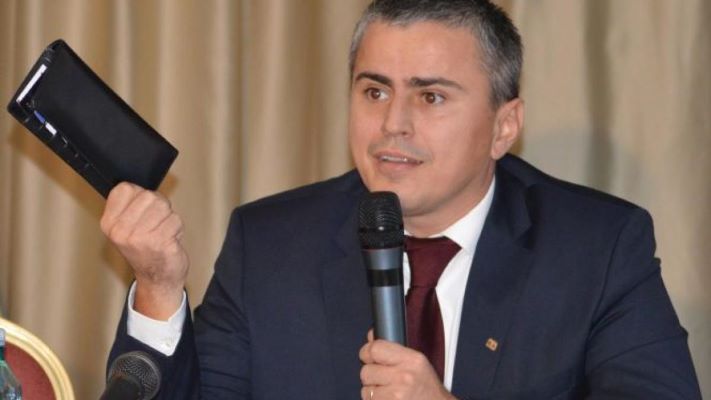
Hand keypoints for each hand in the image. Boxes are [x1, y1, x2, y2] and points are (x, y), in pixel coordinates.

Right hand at [100, 182, 187, 319]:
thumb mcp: (125, 227)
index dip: (140, 195)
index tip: (141, 212)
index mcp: (109, 223)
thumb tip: (138, 186)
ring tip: (161, 232)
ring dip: (168, 218)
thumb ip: (129, 206)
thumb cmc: (145, 249)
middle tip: (154, 225)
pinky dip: (176, 228)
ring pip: (164, 206)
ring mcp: (140, 237)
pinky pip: (175, 219)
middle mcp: (121, 230)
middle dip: (158, 207)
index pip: (125, 188)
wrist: (156, 278)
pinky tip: (168, 240)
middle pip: (148, 195)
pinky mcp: (159, 242)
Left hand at [359, 329, 456, 399]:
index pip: (375, 349)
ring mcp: (397, 394)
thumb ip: (392, 349)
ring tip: (388, 393)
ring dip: (373, 392)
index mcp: (412, 360)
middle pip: (366, 371)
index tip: (368, 357)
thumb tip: (371, 336)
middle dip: (371, 376)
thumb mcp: (417, 363)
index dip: (367, 352)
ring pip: (365, 390)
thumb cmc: (427, 389)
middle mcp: (404, 376)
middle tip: (384, 380)